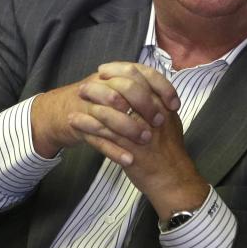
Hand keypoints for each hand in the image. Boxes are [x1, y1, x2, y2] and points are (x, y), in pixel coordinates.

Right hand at [30, 62, 178, 157]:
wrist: (60, 112)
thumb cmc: (97, 103)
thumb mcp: (116, 90)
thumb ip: (140, 89)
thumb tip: (170, 97)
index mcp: (113, 74)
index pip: (140, 72)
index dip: (160, 87)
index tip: (174, 105)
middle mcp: (100, 84)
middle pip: (125, 88)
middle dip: (145, 106)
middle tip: (159, 122)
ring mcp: (87, 105)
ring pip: (110, 114)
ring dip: (129, 128)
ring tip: (145, 141)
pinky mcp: (78, 125)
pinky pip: (96, 138)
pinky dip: (113, 151)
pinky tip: (128, 160)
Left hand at [67, 63, 208, 219]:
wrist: (172, 177)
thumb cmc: (169, 149)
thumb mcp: (170, 120)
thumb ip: (158, 102)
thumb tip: (144, 85)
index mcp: (162, 103)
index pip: (140, 75)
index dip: (118, 70)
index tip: (103, 71)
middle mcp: (153, 113)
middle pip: (124, 88)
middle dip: (102, 84)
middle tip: (85, 85)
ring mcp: (141, 129)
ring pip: (111, 109)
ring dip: (91, 102)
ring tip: (76, 99)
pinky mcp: (129, 147)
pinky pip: (103, 132)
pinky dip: (86, 124)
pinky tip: (74, 120)